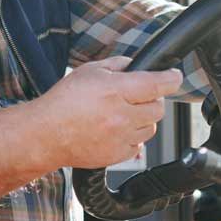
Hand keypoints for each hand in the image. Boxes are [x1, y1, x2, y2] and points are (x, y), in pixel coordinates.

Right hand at [37, 57, 182, 168]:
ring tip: (122, 115)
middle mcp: (121, 116)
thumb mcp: (89, 71)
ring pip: (151, 128)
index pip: (157, 85)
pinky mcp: (117, 155)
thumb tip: (137, 65)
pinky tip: (115, 130)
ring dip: (142, 119)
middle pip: (158, 108)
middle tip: (136, 96)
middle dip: (152, 100)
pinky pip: (139, 146)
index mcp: (115, 91)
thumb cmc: (63, 102)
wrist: (45, 134)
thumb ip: (117, 65)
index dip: (171, 79)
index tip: (174, 76)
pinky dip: (132, 138)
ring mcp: (120, 138)